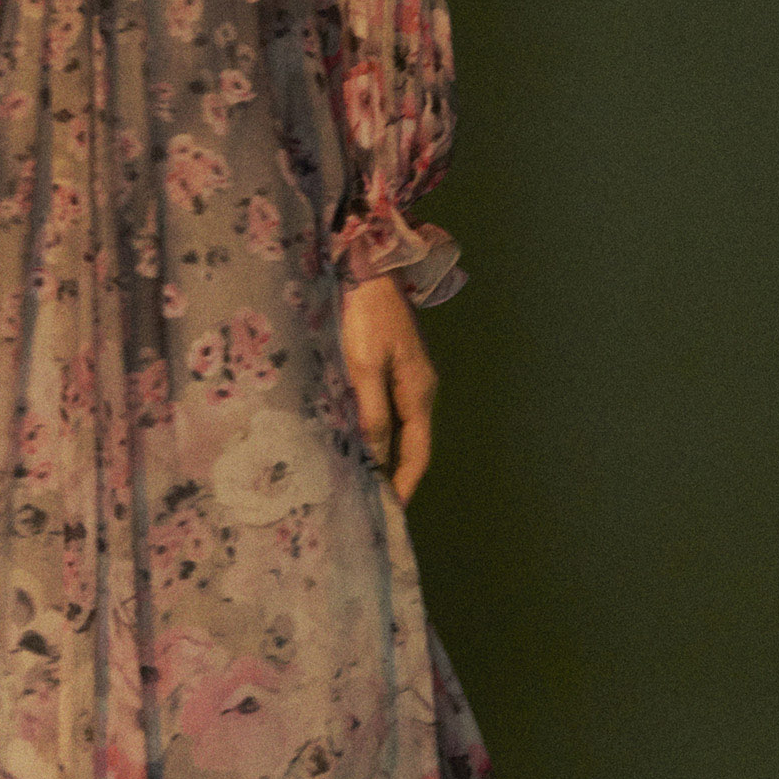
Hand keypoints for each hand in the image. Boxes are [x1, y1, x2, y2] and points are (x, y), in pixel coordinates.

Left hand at [341, 275, 437, 506]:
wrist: (368, 267)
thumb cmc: (365, 315)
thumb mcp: (365, 366)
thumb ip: (373, 412)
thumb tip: (377, 456)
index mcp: (418, 392)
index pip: (417, 452)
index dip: (404, 483)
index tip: (390, 511)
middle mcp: (419, 388)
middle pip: (411, 443)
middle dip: (395, 474)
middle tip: (372, 502)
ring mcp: (408, 376)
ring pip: (400, 427)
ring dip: (384, 453)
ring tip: (362, 478)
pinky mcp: (393, 365)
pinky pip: (389, 409)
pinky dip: (377, 430)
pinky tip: (358, 438)